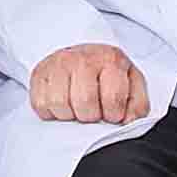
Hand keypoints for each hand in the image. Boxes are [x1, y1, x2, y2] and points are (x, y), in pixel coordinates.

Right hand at [25, 40, 149, 127]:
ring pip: (60, 105)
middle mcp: (82, 58)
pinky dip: (51, 112)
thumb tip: (127, 122)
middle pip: (84, 104)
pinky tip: (62, 105)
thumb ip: (138, 105)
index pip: (113, 99)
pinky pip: (40, 105)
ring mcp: (57, 64)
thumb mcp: (132, 84)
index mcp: (111, 60)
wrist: (82, 54)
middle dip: (91, 116)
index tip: (112, 113)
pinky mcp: (38, 74)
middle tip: (93, 111)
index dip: (114, 115)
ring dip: (70, 115)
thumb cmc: (108, 75)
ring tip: (77, 108)